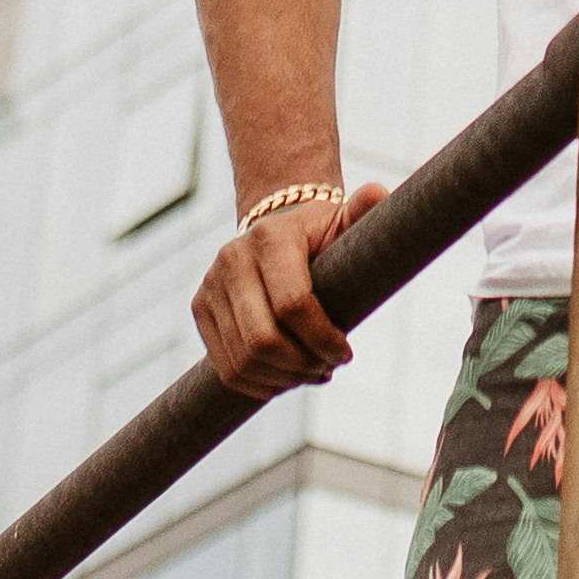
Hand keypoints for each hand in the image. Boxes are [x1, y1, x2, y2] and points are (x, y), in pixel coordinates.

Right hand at [194, 182, 379, 397]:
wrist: (274, 230)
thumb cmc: (319, 235)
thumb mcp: (343, 222)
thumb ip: (363, 209)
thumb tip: (378, 193)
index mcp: (270, 238)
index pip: (293, 304)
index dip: (323, 338)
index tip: (346, 352)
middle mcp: (232, 259)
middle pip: (263, 341)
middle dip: (302, 364)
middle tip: (328, 367)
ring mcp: (210, 285)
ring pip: (242, 361)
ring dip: (283, 379)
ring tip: (311, 373)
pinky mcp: (200, 309)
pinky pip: (224, 368)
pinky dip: (259, 384)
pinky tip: (286, 377)